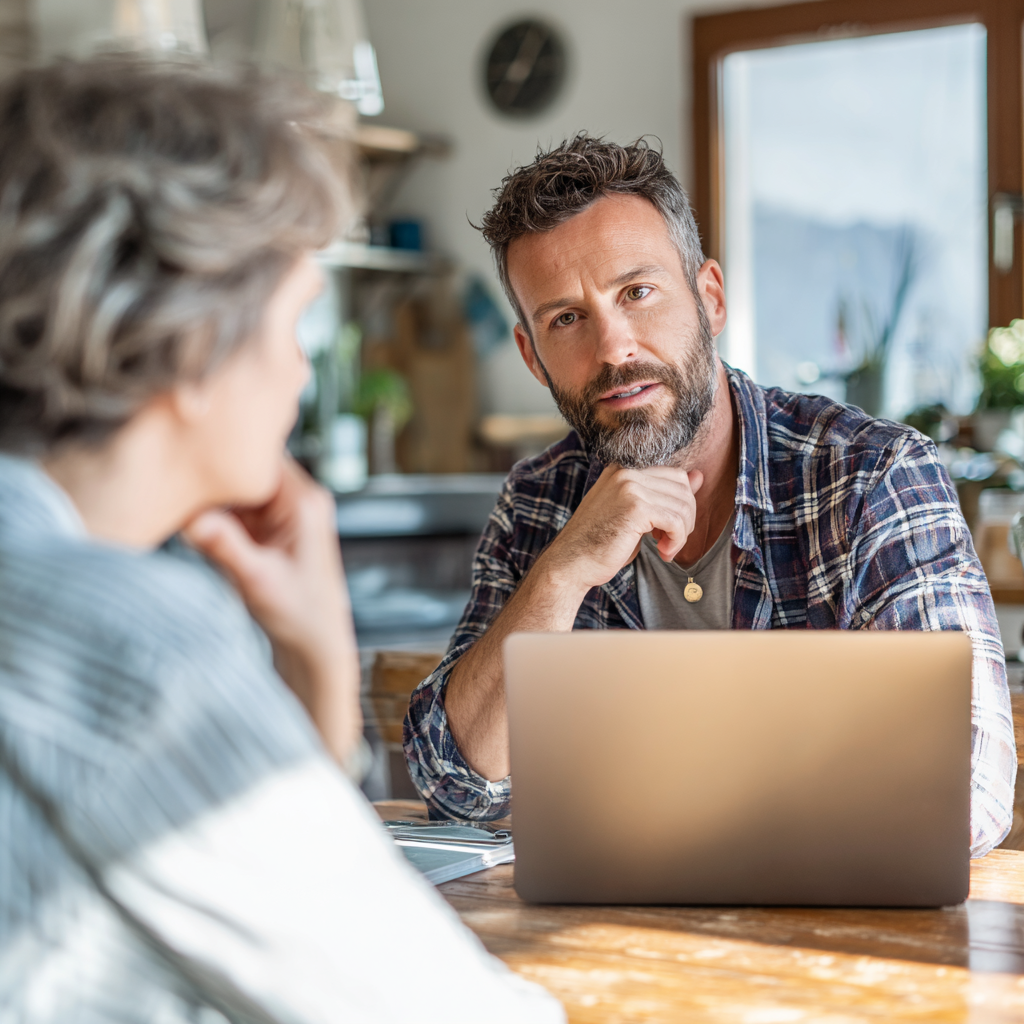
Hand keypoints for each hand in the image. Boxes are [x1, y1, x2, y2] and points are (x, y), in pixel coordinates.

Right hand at [183, 458, 361, 766]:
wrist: (317, 646)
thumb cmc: (299, 616)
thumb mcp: (257, 581)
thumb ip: (224, 546)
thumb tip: (190, 519)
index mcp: (303, 501)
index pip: (259, 454)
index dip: (224, 452)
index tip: (184, 453)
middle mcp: (297, 498)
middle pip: (246, 466)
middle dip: (212, 474)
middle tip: (173, 479)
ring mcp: (283, 512)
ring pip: (236, 487)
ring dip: (209, 496)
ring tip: (176, 501)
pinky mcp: (270, 527)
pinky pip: (235, 507)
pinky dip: (213, 514)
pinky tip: (191, 525)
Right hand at [540, 464, 703, 592]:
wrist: (571, 563)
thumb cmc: (599, 543)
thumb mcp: (636, 514)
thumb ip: (663, 494)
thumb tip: (699, 475)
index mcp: (623, 469)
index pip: (675, 476)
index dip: (679, 506)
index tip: (666, 530)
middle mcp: (626, 472)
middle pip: (683, 488)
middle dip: (685, 519)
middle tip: (669, 541)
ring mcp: (629, 486)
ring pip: (683, 505)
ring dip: (681, 533)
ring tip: (665, 549)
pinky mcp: (635, 507)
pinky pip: (676, 521)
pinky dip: (676, 541)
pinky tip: (663, 553)